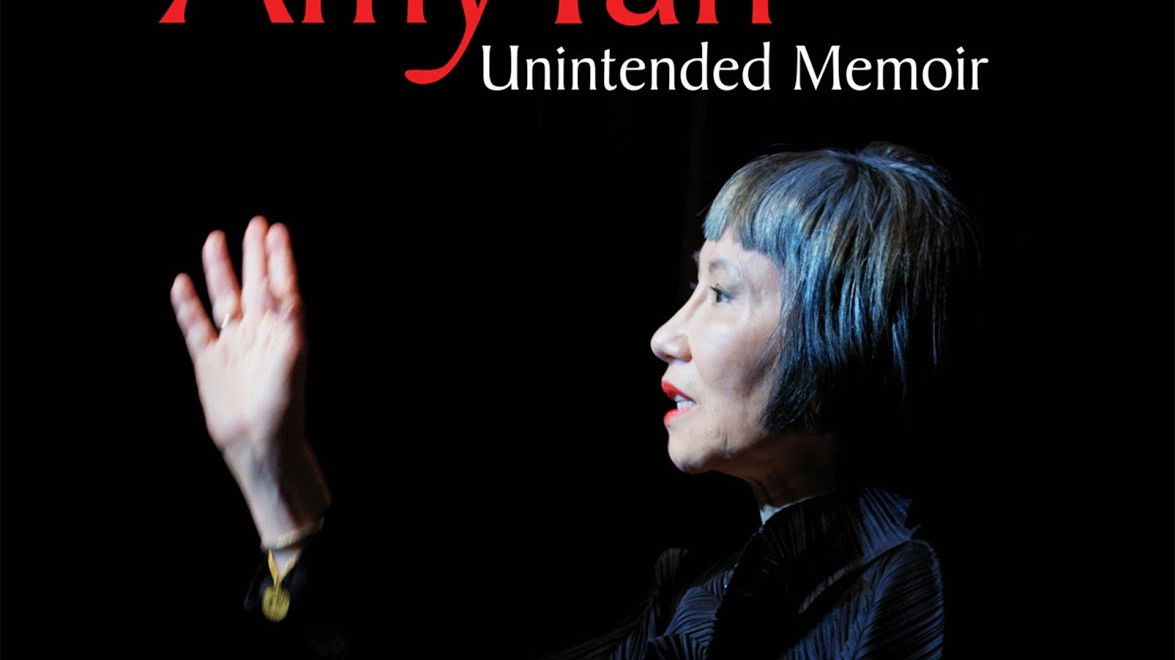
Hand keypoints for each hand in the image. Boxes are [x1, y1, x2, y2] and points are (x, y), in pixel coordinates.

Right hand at [171, 215, 305, 463]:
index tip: (276, 230)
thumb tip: (279, 285)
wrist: (259, 440)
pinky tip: (180, 283)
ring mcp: (232, 344)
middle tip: (254, 223)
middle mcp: (258, 332)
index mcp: (282, 330)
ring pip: (223, 298)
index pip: (281, 285)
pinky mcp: (208, 360)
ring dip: (219, 270)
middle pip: (253, 284)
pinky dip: (187, 305)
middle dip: (253, 255)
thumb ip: (287, 319)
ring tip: (214, 239)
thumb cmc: (283, 402)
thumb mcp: (291, 356)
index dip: (278, 258)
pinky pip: (195, 326)